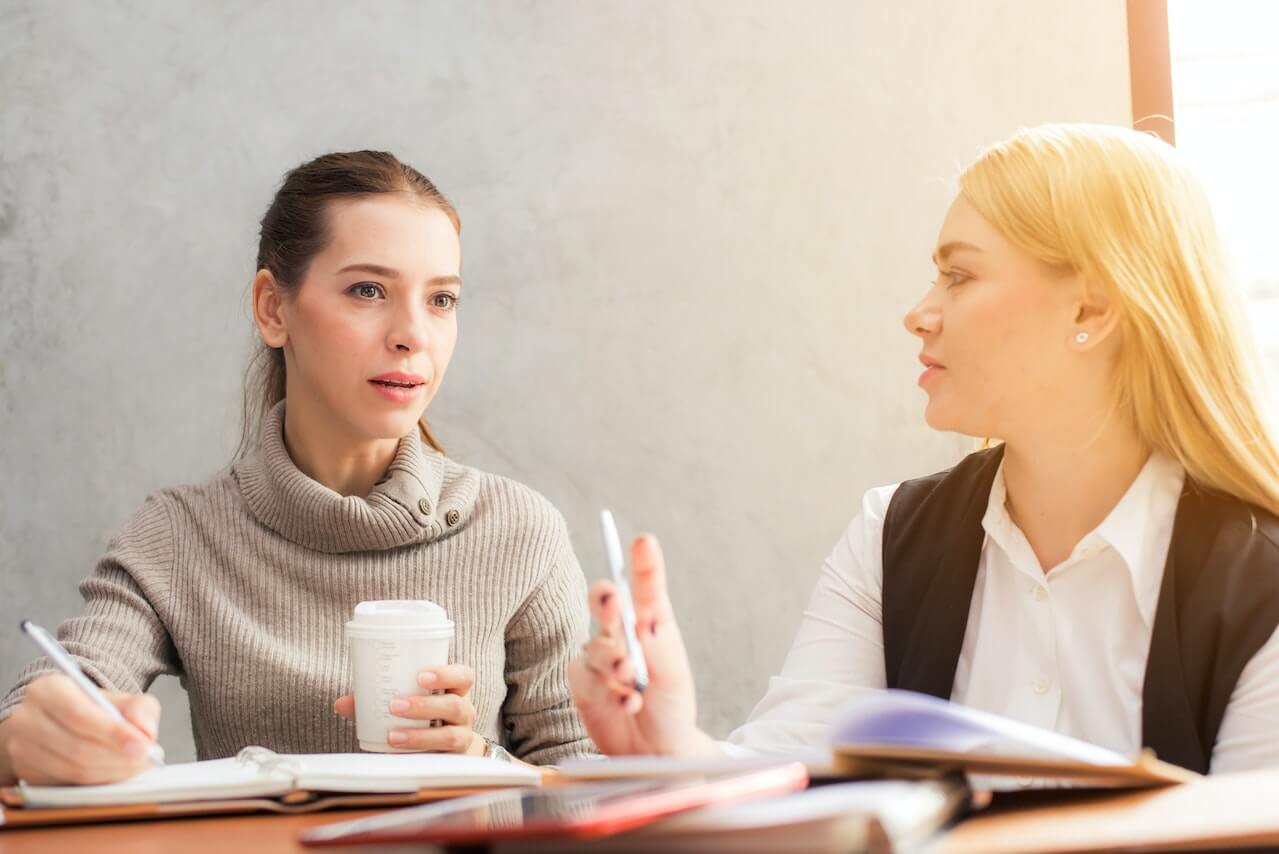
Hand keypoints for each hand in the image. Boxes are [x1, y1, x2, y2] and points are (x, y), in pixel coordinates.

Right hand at [0, 673, 162, 785]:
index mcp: (48, 690)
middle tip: (147, 760)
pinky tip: (116, 774)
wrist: (58, 722)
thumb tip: (145, 730)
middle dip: (119, 758)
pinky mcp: (26, 773)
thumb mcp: (118, 698)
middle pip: (77, 747)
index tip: (144, 746)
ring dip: (112, 773)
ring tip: (136, 766)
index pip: (80, 715)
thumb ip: (139, 708)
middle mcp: (27, 719)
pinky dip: (98, 783)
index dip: (114, 734)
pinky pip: (67, 785)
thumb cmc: (90, 709)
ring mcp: (21, 749)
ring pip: (73, 770)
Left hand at [334, 664, 484, 755]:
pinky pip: (439, 760)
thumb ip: (377, 698)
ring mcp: (462, 737)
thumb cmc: (424, 714)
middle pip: (455, 706)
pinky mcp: (452, 761)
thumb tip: (342, 703)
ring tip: (392, 736)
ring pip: (450, 736)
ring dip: (419, 736)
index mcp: (456, 690)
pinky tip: (395, 756)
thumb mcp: (409, 698)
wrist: (447, 746)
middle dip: (424, 706)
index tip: (420, 676)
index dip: (446, 674)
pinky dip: (416, 757)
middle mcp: (464, 712)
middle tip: (395, 705)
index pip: (463, 676)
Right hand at [567, 534, 720, 756]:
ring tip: (631, 679)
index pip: (646, 589)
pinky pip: (587, 679)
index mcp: (651, 623)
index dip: (644, 564)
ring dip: (613, 661)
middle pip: (604, 602)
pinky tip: (627, 703)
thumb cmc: (670, 706)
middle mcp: (620, 633)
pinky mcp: (582, 683)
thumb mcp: (674, 676)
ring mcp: (598, 657)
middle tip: (614, 603)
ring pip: (596, 647)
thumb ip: (659, 647)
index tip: (644, 542)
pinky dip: (609, 692)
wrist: (655, 750)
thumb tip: (645, 618)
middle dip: (606, 600)